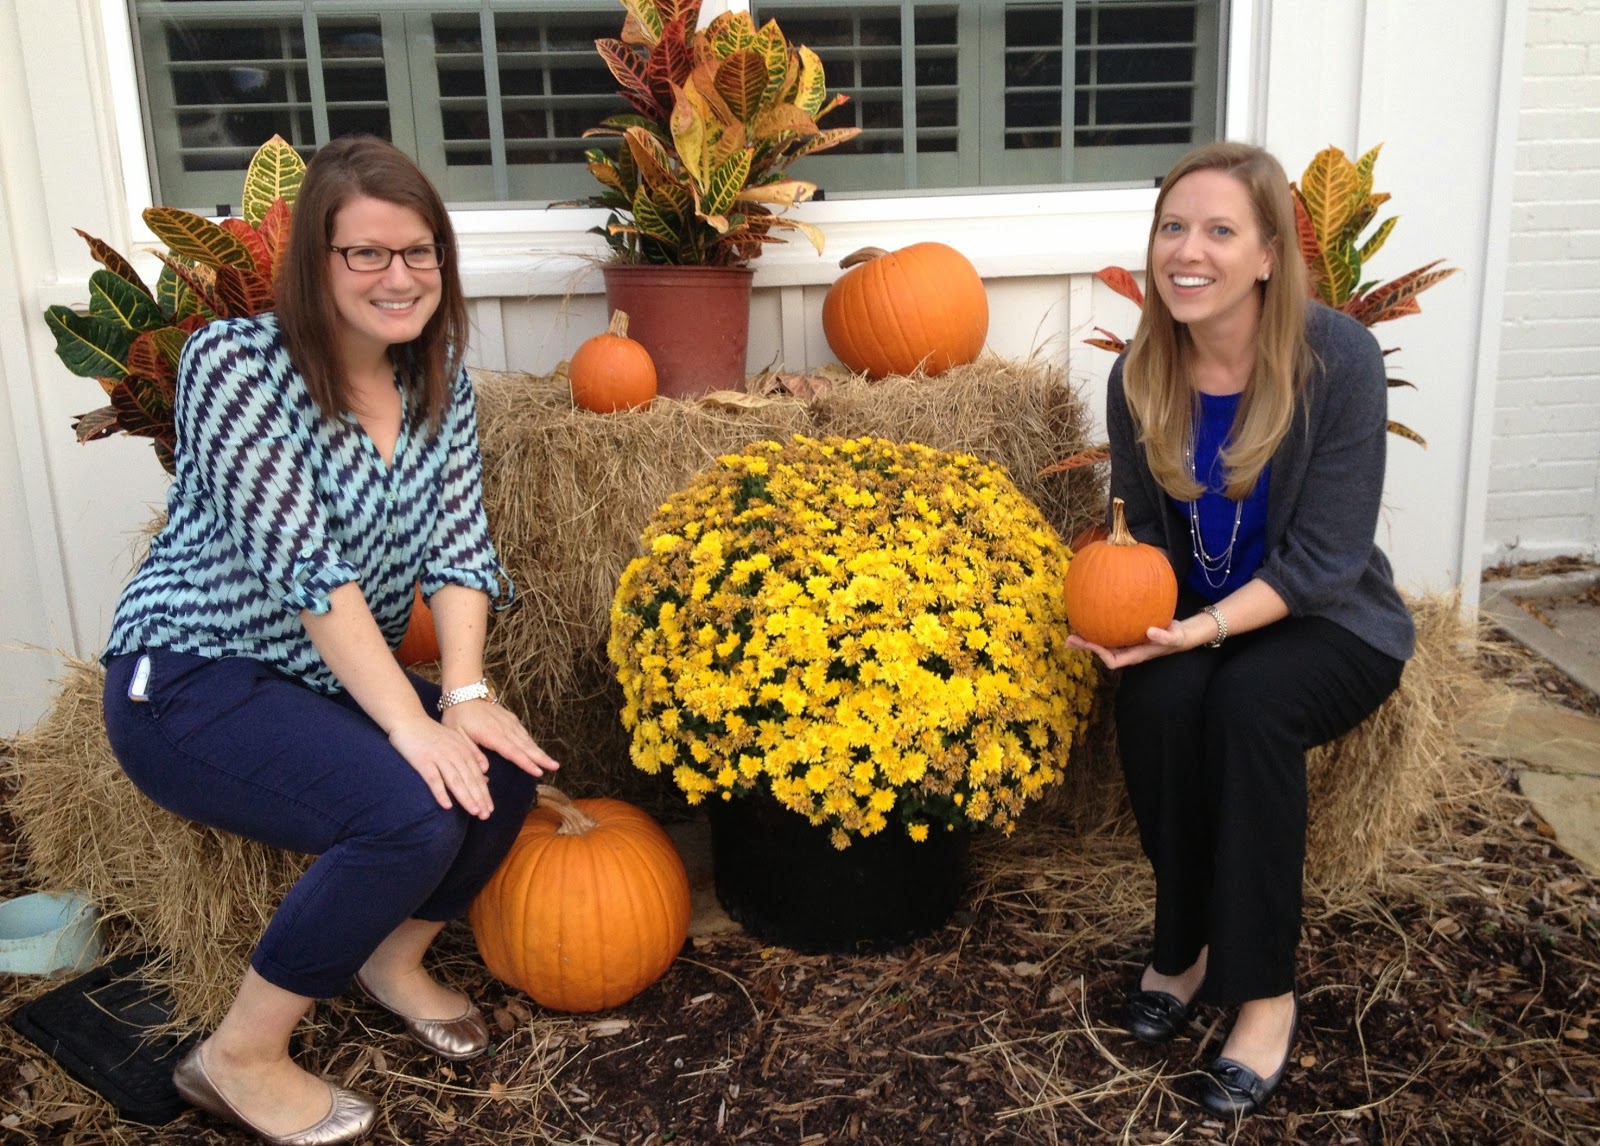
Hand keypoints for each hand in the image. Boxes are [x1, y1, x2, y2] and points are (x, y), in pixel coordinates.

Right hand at [388, 715, 493, 817]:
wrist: (409, 719)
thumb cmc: (432, 734)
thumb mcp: (456, 741)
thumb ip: (472, 756)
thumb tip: (486, 776)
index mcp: (463, 750)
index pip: (477, 775)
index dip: (484, 793)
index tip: (489, 809)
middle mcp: (454, 754)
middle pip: (469, 779)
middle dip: (479, 798)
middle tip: (485, 815)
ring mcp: (439, 757)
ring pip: (455, 780)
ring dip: (465, 797)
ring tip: (474, 812)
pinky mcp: (423, 760)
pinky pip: (433, 779)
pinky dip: (441, 792)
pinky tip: (446, 806)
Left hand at [441, 700, 560, 779]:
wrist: (463, 694)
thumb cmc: (457, 716)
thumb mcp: (457, 735)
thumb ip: (471, 752)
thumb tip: (484, 769)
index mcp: (492, 734)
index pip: (512, 751)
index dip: (526, 762)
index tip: (538, 771)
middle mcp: (504, 728)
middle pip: (525, 746)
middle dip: (541, 757)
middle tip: (555, 767)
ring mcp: (509, 722)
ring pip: (526, 739)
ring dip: (539, 751)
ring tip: (552, 762)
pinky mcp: (510, 719)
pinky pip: (523, 732)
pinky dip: (531, 742)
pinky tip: (537, 750)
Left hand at [1067, 620, 1189, 669]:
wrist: (1179, 634)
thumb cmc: (1176, 637)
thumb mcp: (1174, 638)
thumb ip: (1164, 637)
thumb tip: (1149, 631)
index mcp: (1135, 655)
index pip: (1113, 660)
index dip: (1100, 654)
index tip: (1091, 645)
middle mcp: (1127, 651)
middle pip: (1102, 652)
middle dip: (1086, 646)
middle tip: (1069, 639)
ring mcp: (1125, 643)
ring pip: (1103, 642)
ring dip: (1088, 637)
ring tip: (1073, 628)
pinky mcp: (1126, 633)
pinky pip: (1109, 630)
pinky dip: (1099, 625)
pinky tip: (1092, 612)